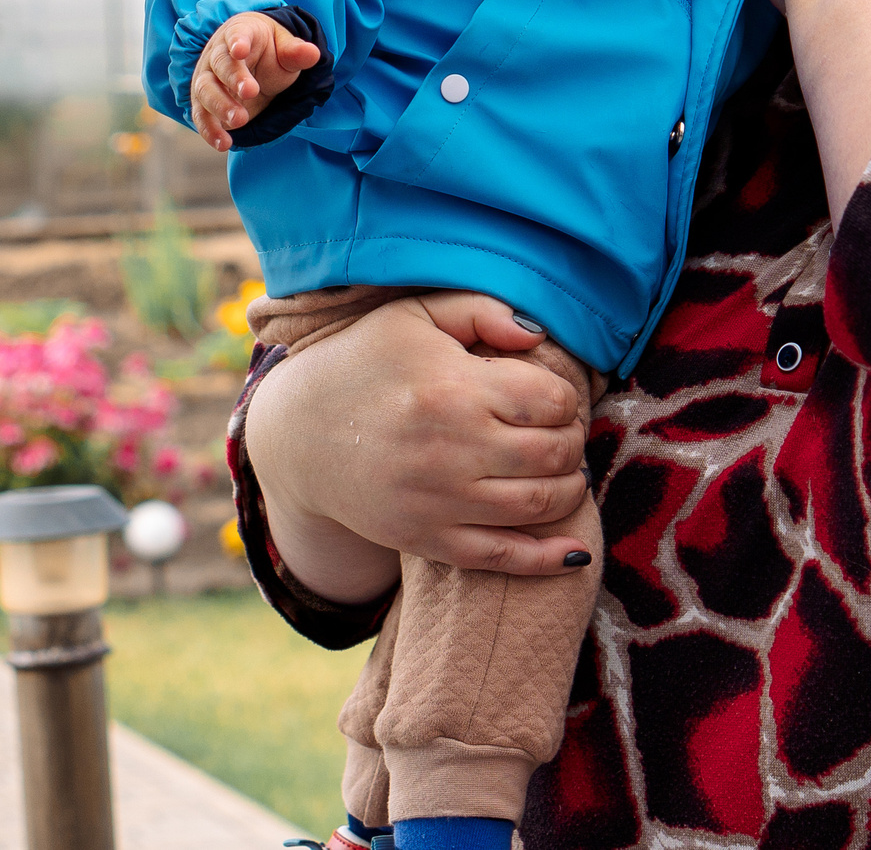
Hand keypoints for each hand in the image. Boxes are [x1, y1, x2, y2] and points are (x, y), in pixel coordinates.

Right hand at [190, 12, 322, 150]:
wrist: (254, 62)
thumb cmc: (270, 52)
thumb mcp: (286, 49)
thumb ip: (296, 53)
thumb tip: (313, 53)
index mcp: (240, 33)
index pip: (237, 34)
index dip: (237, 41)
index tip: (240, 50)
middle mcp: (217, 54)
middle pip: (220, 64)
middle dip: (233, 78)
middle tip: (251, 92)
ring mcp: (207, 77)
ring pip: (205, 90)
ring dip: (220, 106)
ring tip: (240, 121)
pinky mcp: (203, 102)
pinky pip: (201, 115)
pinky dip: (209, 130)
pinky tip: (223, 143)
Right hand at [243, 293, 592, 598]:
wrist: (296, 433)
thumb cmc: (362, 363)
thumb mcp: (414, 315)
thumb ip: (482, 310)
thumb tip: (539, 336)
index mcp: (453, 388)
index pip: (551, 400)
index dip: (565, 398)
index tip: (551, 397)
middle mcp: (452, 448)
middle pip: (555, 453)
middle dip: (572, 442)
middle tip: (561, 433)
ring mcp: (439, 502)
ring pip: (541, 504)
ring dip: (569, 489)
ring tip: (560, 471)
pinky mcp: (427, 540)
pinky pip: (502, 559)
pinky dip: (547, 559)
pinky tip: (574, 552)